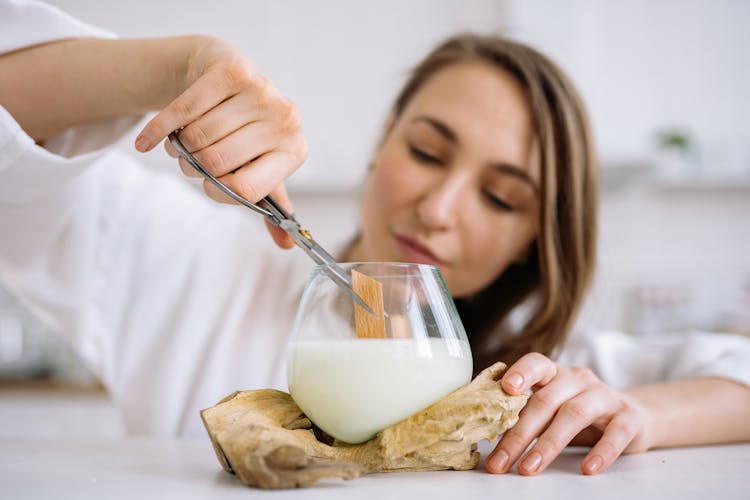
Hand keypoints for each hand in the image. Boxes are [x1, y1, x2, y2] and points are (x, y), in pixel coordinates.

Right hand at [133, 36, 306, 248]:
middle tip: (190, 161)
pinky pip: (182, 110)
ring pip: (197, 137)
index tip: (209, 186)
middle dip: (193, 168)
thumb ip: (270, 204)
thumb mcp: (262, 164)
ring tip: (183, 143)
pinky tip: (148, 140)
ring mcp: (261, 92)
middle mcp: (284, 121)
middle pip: (216, 163)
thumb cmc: (246, 128)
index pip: (245, 190)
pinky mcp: (232, 70)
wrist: (229, 70)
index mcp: (294, 150)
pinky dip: (158, 130)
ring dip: (178, 147)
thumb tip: (285, 246)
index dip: (218, 193)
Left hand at [486, 353, 651, 475]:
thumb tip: (485, 433)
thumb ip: (526, 412)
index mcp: (554, 373)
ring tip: (529, 468)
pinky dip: (601, 452)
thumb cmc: (578, 412)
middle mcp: (578, 379)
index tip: (506, 388)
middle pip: (545, 401)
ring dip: (548, 444)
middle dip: (519, 434)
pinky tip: (588, 469)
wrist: (632, 416)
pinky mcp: (628, 417)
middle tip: (499, 462)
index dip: (521, 372)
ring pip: (574, 415)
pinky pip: (615, 433)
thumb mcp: (552, 406)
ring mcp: (604, 396)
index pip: (536, 363)